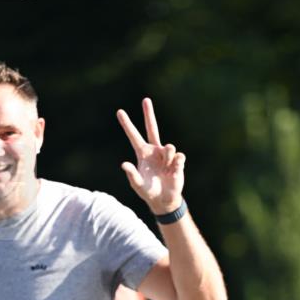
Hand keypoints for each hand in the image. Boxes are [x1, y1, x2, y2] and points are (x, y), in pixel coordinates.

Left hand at [117, 98, 184, 214]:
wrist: (164, 200)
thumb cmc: (148, 192)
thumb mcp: (138, 185)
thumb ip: (131, 175)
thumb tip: (124, 164)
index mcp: (143, 154)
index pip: (134, 136)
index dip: (127, 124)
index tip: (119, 111)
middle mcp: (155, 151)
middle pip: (152, 128)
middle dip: (149, 114)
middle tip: (145, 100)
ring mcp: (166, 156)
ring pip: (169, 147)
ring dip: (168, 155)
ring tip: (166, 166)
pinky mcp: (178, 162)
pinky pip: (179, 157)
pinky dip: (176, 164)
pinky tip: (174, 171)